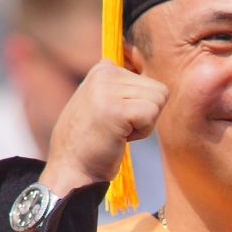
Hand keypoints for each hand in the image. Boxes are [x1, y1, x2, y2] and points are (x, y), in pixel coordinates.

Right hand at [41, 59, 167, 194]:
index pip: (150, 80)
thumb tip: (143, 64)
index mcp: (103, 68)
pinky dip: (142, 132)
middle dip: (145, 114)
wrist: (72, 168)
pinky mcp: (116, 108)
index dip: (141, 106)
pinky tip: (119, 137)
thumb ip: (122, 86)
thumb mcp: (103, 102)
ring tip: (117, 131)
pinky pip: (152, 114)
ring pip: (158, 101)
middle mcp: (104, 72)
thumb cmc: (92, 142)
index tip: (115, 118)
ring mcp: (108, 88)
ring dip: (144, 123)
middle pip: (159, 90)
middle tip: (117, 128)